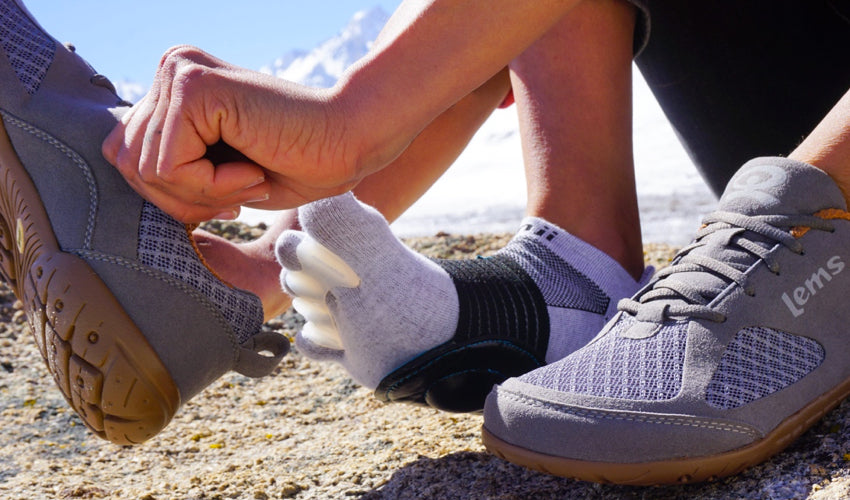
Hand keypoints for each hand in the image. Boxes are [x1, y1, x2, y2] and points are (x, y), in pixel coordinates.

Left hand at [102, 45, 361, 221]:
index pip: (124, 157)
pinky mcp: (194, 87)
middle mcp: (170, 69)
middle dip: (183, 198)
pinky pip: (168, 168)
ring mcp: (179, 72)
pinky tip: (253, 170)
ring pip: (145, 170)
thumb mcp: (214, 173)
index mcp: (172, 87)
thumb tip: (122, 170)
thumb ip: (167, 164)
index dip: (172, 194)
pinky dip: (213, 187)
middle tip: (242, 187)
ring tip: (250, 176)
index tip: (226, 193)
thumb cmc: (294, 163)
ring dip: (203, 194)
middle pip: (127, 164)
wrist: (348, 144)